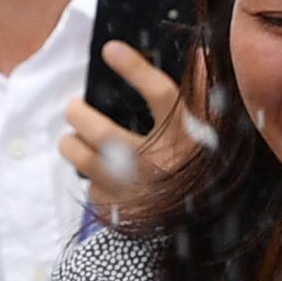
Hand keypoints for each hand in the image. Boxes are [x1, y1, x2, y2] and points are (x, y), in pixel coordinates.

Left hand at [59, 42, 209, 222]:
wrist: (205, 230)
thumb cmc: (207, 171)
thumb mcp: (212, 134)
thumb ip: (204, 95)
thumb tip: (199, 52)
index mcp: (185, 138)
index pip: (160, 94)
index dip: (134, 68)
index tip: (110, 49)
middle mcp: (159, 163)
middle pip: (103, 132)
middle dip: (79, 114)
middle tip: (72, 106)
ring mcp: (138, 191)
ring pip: (86, 162)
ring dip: (71, 146)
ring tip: (69, 140)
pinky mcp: (123, 214)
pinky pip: (95, 191)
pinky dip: (93, 181)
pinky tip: (97, 176)